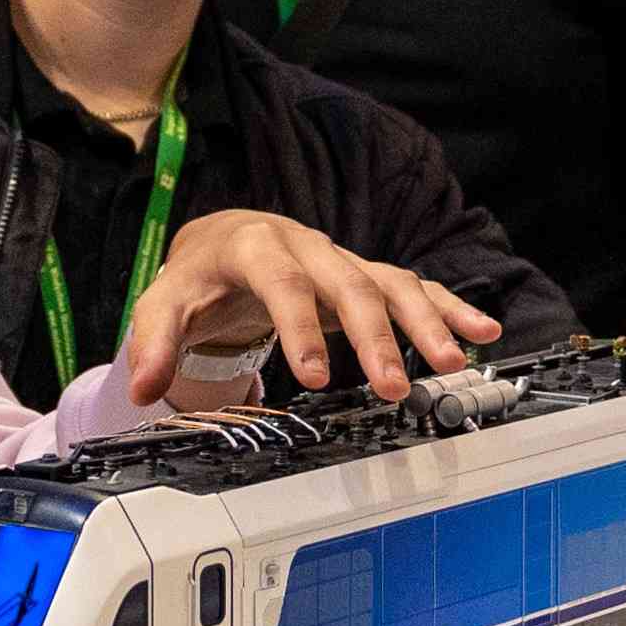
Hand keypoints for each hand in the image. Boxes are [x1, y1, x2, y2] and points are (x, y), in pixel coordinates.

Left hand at [123, 210, 502, 404]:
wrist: (227, 239)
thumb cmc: (200, 275)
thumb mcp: (164, 301)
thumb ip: (153, 340)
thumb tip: (143, 386)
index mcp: (258, 247)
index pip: (283, 284)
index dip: (299, 328)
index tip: (314, 375)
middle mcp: (310, 247)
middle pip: (350, 285)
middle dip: (375, 336)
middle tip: (391, 386)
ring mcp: (344, 260)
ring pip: (392, 284)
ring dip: (425, 323)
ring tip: (452, 362)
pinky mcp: (366, 274)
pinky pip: (415, 286)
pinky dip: (449, 307)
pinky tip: (482, 331)